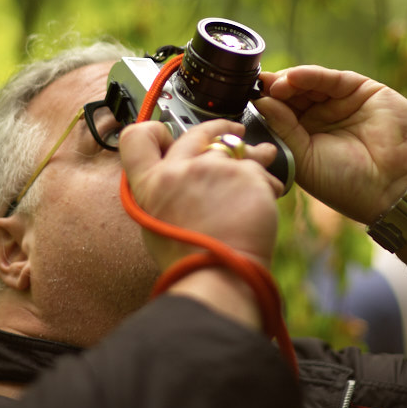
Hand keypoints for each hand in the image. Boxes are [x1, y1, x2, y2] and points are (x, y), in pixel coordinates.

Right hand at [119, 119, 282, 272]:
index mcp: (150, 184)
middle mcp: (177, 170)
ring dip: (253, 154)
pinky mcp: (244, 174)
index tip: (170, 134)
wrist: (218, 279)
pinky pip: (260, 169)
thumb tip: (174, 179)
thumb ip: (163, 194)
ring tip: (265, 156)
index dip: (153, 129)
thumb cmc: (189, 262)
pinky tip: (270, 195)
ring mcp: (211, 169)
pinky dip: (267, 182)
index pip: (136, 137)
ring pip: (236, 150)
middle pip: (197, 132)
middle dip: (220, 128)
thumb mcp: (156, 226)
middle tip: (233, 131)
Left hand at [256, 66, 406, 224]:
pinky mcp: (360, 89)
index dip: (265, 103)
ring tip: (274, 83)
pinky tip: (293, 77)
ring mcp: (340, 102)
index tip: (247, 97)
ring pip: (309, 84)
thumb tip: (260, 102)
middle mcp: (321, 117)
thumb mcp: (305, 158)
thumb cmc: (346, 182)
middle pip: (292, 95)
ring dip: (289, 81)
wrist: (395, 185)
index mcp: (305, 136)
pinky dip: (310, 75)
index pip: (280, 113)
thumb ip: (283, 129)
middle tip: (258, 86)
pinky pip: (331, 78)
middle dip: (274, 89)